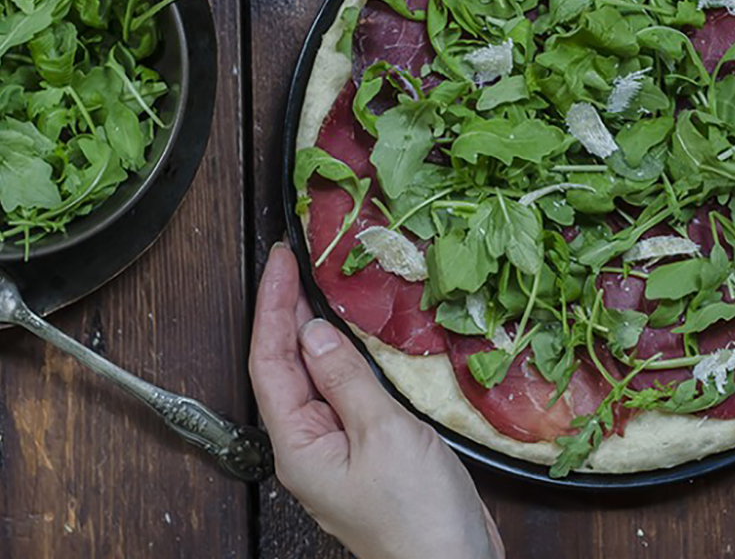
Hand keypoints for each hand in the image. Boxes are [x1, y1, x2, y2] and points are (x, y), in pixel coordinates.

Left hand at [249, 244, 503, 558]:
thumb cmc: (417, 517)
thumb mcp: (383, 434)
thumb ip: (346, 379)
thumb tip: (313, 333)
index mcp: (300, 446)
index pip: (270, 362)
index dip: (273, 307)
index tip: (280, 264)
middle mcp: (310, 447)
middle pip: (285, 368)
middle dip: (287, 313)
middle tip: (296, 264)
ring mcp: (339, 451)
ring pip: (315, 379)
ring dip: (315, 334)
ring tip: (319, 290)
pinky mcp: (369, 453)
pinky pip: (346, 395)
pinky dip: (347, 360)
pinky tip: (358, 343)